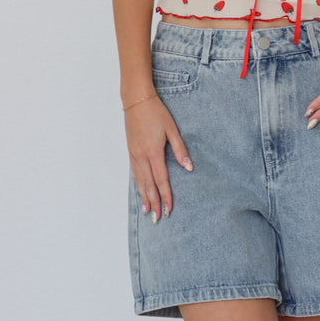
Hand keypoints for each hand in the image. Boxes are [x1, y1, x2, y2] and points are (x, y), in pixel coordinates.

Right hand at [125, 95, 192, 219]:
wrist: (136, 101)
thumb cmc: (156, 113)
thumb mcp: (172, 129)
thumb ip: (180, 149)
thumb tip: (189, 167)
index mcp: (154, 152)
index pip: (161, 180)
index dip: (166, 196)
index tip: (169, 209)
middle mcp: (142, 156)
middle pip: (148, 185)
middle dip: (154, 203)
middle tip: (157, 219)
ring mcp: (134, 155)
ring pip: (139, 181)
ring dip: (144, 198)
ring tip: (147, 212)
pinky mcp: (130, 151)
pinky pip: (135, 174)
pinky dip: (138, 186)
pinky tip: (140, 192)